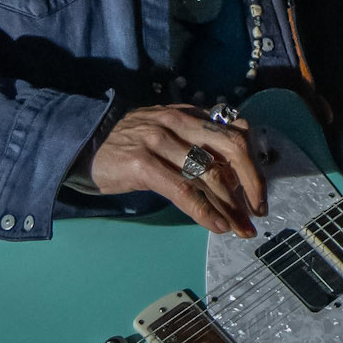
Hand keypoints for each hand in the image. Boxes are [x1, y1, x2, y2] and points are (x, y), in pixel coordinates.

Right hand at [87, 103, 265, 237]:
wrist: (83, 146)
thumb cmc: (129, 144)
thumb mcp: (167, 131)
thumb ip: (198, 139)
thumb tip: (236, 163)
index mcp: (188, 113)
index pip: (234, 133)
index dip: (253, 164)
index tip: (258, 193)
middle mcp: (178, 121)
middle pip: (231, 148)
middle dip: (252, 182)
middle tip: (258, 211)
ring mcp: (160, 140)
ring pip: (210, 174)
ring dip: (231, 207)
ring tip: (241, 229)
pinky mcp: (143, 164)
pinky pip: (183, 190)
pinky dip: (204, 211)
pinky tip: (216, 227)